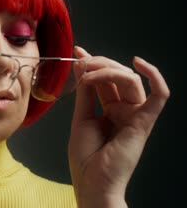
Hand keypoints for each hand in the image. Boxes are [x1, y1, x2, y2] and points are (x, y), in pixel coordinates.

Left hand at [68, 46, 169, 207]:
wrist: (92, 184)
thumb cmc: (85, 159)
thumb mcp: (80, 119)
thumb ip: (84, 94)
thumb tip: (82, 69)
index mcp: (110, 111)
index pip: (104, 80)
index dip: (92, 63)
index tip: (77, 52)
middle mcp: (125, 110)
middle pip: (117, 76)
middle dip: (98, 64)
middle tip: (81, 62)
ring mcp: (136, 115)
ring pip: (130, 80)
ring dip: (108, 70)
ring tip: (89, 74)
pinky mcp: (144, 122)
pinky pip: (159, 95)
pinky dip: (154, 76)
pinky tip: (138, 63)